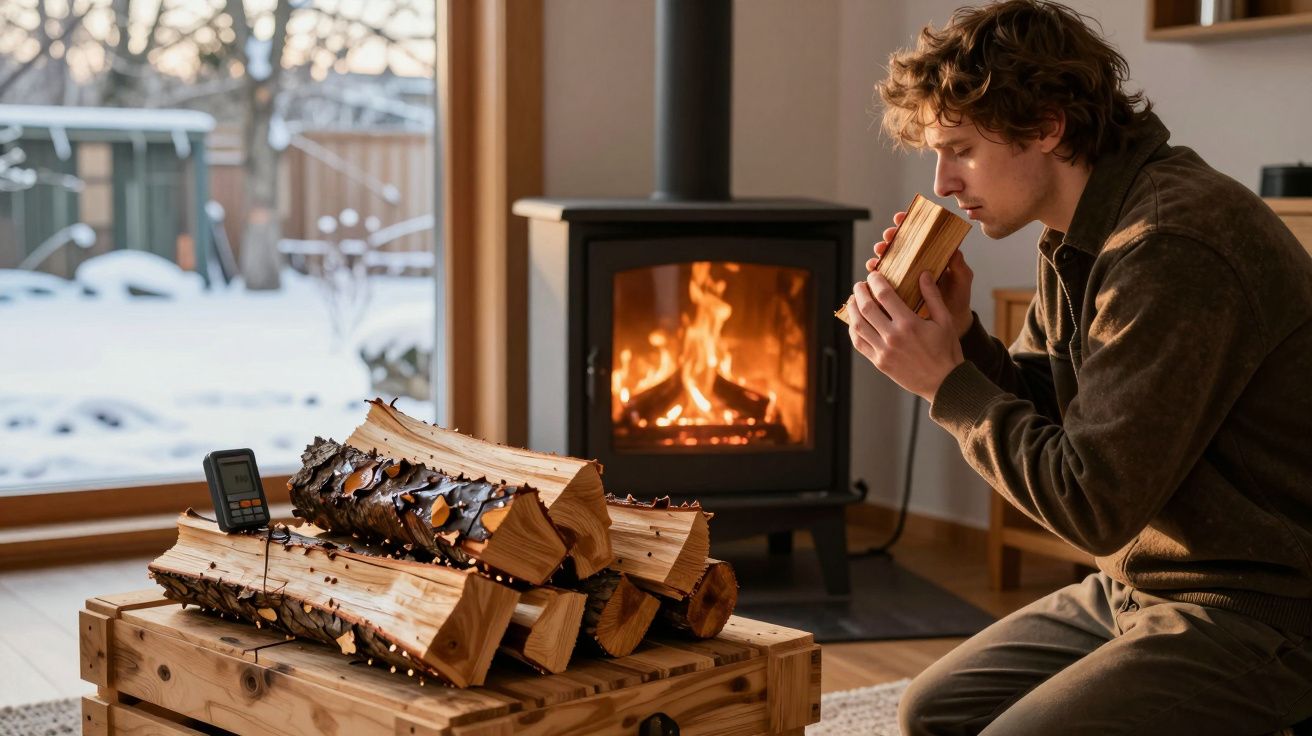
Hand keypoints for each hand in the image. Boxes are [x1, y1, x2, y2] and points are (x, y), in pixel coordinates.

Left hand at [847, 270, 963, 401]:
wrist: (944, 383)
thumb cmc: (947, 351)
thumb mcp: (945, 321)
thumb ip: (932, 296)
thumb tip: (923, 274)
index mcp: (909, 324)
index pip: (884, 295)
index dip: (875, 281)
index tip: (874, 275)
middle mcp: (893, 337)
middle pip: (866, 308)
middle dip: (860, 292)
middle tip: (860, 285)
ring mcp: (883, 351)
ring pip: (858, 325)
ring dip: (853, 309)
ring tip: (854, 300)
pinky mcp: (879, 362)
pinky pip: (859, 343)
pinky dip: (853, 330)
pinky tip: (855, 322)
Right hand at [866, 211, 974, 338]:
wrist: (951, 323)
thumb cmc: (958, 299)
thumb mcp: (962, 280)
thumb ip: (959, 266)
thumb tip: (954, 250)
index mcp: (931, 256)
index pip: (917, 235)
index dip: (908, 224)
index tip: (901, 218)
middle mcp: (915, 264)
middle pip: (899, 244)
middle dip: (891, 237)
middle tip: (888, 236)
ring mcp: (904, 276)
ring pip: (888, 259)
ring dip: (881, 253)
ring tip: (879, 253)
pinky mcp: (896, 291)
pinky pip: (882, 280)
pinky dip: (876, 273)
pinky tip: (873, 269)